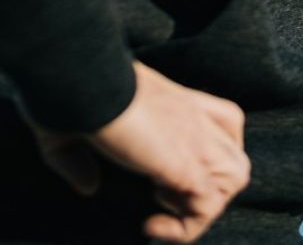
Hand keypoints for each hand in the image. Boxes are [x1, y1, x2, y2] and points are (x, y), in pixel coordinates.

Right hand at [25, 60, 251, 241]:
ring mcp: (194, 136)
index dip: (207, 153)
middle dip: (209, 186)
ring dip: (203, 205)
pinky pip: (207, 207)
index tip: (160, 179)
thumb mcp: (68, 128)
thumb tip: (89, 186)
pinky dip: (185, 227)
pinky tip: (150, 222)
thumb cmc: (67, 92)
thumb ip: (76, 160)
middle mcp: (191, 115)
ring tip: (160, 208)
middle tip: (165, 197)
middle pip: (234, 153)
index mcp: (172, 99)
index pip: (223, 120)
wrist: (80, 74)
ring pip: (235, 177)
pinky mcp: (186, 162)